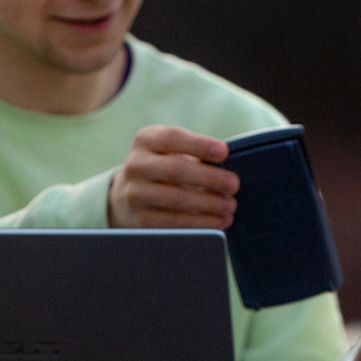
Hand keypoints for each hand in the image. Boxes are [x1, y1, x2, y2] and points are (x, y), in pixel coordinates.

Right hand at [107, 125, 238, 228]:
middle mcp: (135, 165)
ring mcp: (135, 193)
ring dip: (208, 204)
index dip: (199, 145)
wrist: (127, 195)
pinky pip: (174, 222)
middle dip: (209, 178)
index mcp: (145, 140)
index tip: (224, 152)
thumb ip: (192, 153)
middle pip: (175, 170)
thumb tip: (226, 169)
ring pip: (176, 199)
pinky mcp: (140, 220)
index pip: (172, 138)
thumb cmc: (161, 167)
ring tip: (230, 206)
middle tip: (233, 184)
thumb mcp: (168, 151)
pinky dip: (200, 222)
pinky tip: (218, 221)